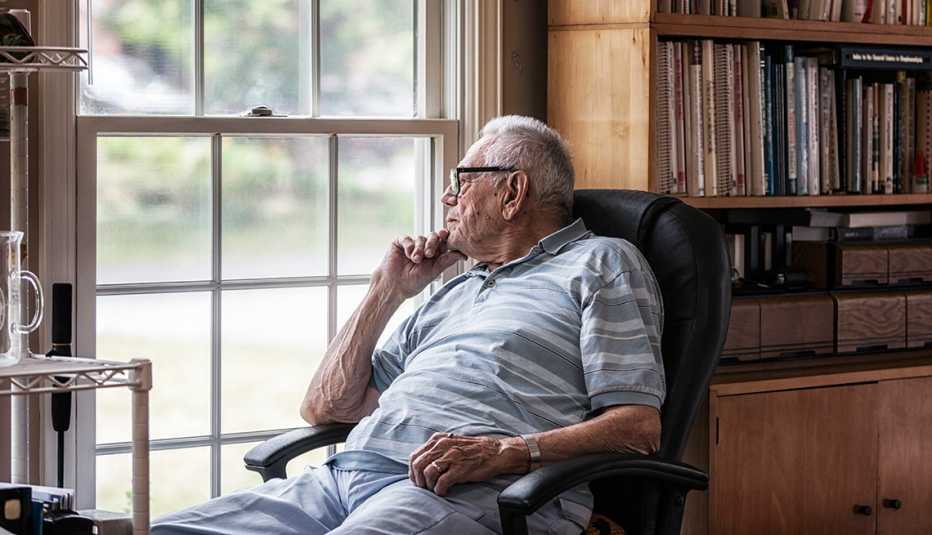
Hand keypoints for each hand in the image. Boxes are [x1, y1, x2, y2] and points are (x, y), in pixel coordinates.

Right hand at [372, 229, 464, 299]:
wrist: (394, 286)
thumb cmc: (414, 282)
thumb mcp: (434, 271)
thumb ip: (448, 260)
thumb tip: (464, 254)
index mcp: (435, 255)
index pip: (443, 242)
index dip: (445, 239)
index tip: (446, 236)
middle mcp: (424, 248)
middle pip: (433, 237)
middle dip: (432, 243)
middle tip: (429, 254)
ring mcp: (412, 245)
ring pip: (421, 238)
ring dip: (419, 248)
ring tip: (416, 260)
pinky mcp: (400, 243)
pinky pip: (407, 238)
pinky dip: (409, 245)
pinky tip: (408, 255)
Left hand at [408, 433, 527, 495]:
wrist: (495, 452)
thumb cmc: (472, 450)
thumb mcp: (451, 443)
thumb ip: (436, 450)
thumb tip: (420, 464)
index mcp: (438, 439)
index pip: (415, 456)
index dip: (412, 471)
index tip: (417, 480)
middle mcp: (442, 445)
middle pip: (418, 465)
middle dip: (418, 480)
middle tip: (424, 488)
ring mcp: (451, 457)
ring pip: (427, 473)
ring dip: (428, 485)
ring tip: (435, 489)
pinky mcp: (459, 469)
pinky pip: (441, 483)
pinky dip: (439, 490)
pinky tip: (444, 492)